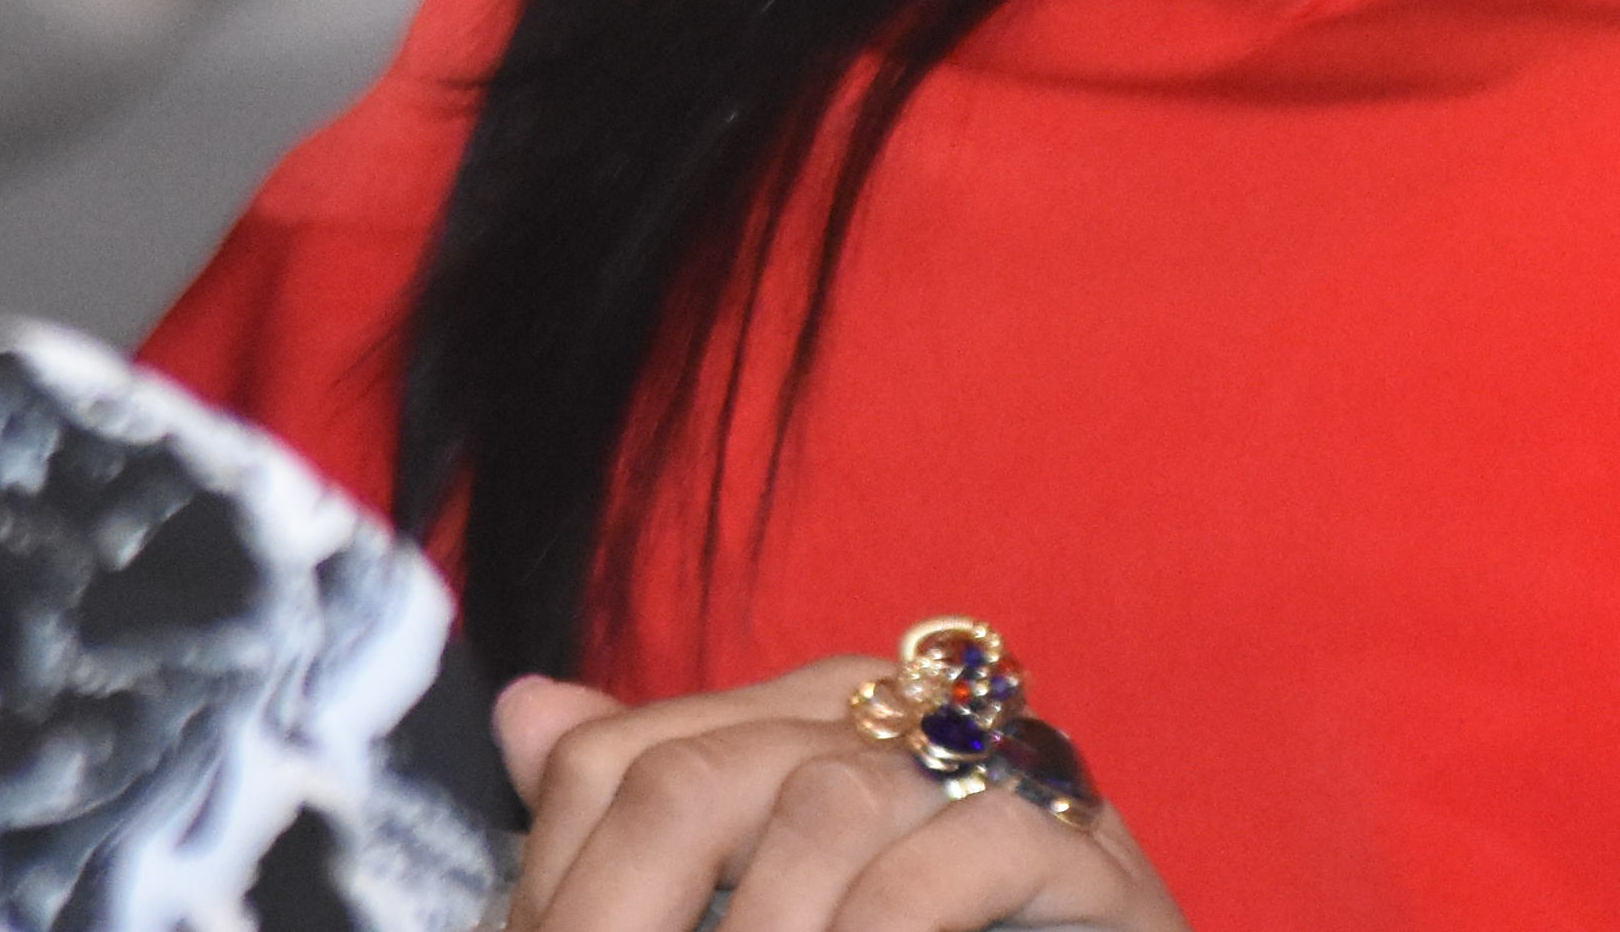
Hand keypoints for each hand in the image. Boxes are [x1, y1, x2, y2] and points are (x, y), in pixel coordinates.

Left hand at [494, 663, 1186, 931]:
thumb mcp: (755, 911)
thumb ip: (645, 833)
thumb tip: (527, 709)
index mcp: (803, 722)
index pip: (619, 757)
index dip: (554, 879)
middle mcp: (898, 724)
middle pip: (700, 777)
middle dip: (624, 917)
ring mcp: (1002, 782)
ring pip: (830, 802)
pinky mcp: (1092, 852)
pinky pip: (973, 845)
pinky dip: (888, 927)